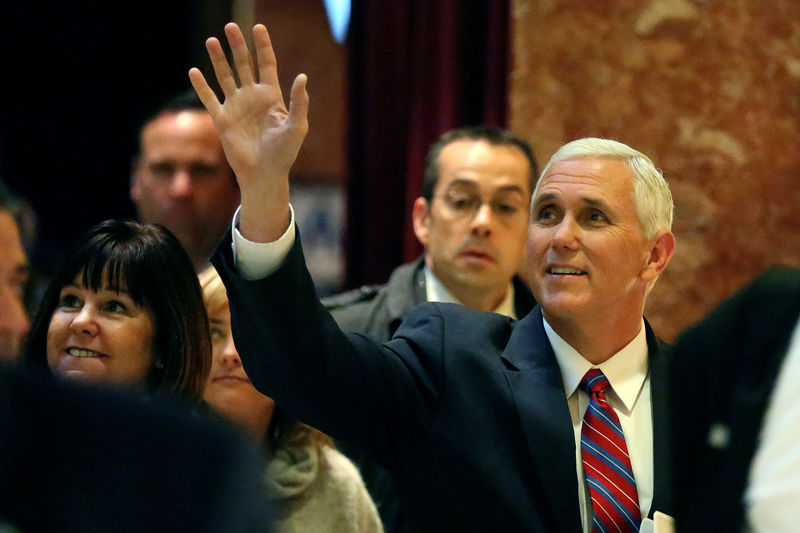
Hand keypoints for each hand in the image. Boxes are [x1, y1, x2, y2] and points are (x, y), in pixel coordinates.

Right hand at [189, 23, 307, 240]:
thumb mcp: (297, 127)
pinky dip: (201, 86)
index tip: (258, 27)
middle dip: (237, 45)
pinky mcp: (223, 120)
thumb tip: (302, 76)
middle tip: (230, 27)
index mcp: (271, 96)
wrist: (264, 174)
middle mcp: (252, 97)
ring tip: (211, 40)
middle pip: (243, 64)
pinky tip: (194, 71)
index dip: (263, 46)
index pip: (266, 64)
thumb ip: (299, 102)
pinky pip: (209, 99)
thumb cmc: (284, 153)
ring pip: (225, 77)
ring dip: (218, 59)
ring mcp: (236, 107)